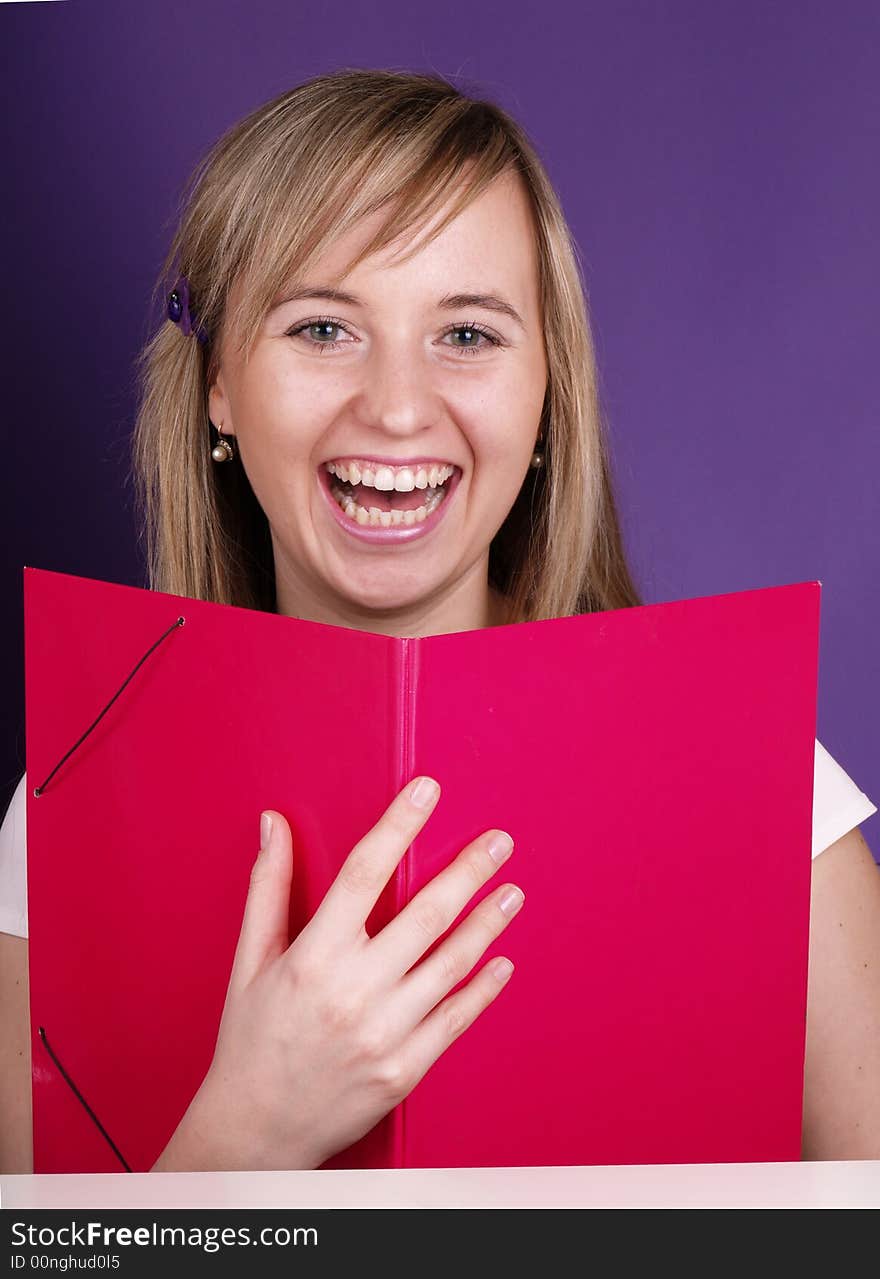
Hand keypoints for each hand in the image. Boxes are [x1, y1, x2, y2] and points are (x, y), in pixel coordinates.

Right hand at [151, 775, 522, 1170]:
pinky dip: (482, 988)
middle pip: (425, 914)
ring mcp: (385, 1033)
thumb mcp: (250, 960)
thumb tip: (273, 823)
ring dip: (487, 923)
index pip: (364, 873)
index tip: (426, 790)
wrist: (256, 1130)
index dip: (398, 825)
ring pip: (451, 964)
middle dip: (467, 870)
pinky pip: (456, 1019)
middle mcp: (353, 992)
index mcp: (313, 957)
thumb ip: (268, 888)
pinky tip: (501, 962)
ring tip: (512, 891)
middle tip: (499, 840)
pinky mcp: (406, 1069)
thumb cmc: (252, 1038)